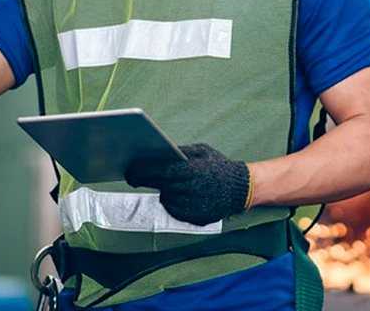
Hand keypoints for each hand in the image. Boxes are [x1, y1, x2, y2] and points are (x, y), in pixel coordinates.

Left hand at [125, 143, 250, 225]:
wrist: (240, 189)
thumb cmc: (218, 166)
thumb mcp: (202, 151)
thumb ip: (180, 152)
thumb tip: (158, 152)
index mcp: (192, 170)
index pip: (161, 170)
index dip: (143, 170)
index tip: (129, 168)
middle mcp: (191, 189)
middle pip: (160, 185)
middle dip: (144, 179)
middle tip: (133, 176)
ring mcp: (193, 206)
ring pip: (166, 197)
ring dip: (164, 190)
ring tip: (169, 182)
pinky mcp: (194, 218)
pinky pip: (174, 209)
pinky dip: (174, 201)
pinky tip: (180, 194)